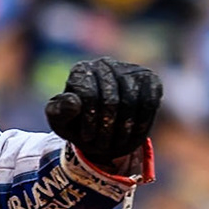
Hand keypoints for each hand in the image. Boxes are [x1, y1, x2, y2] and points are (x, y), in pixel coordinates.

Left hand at [45, 58, 162, 166]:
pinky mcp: (148, 78)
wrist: (100, 127)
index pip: (89, 95)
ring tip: (116, 142)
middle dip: (107, 128)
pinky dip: (141, 122)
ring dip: (124, 128)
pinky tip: (133, 133)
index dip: (89, 121)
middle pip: (111, 100)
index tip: (87, 138)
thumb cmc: (76, 123)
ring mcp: (128, 69)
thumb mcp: (60, 122)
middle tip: (103, 144)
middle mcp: (105, 64)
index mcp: (81, 71)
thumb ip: (59, 111)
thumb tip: (72, 101)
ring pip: (132, 101)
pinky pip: (149, 101)